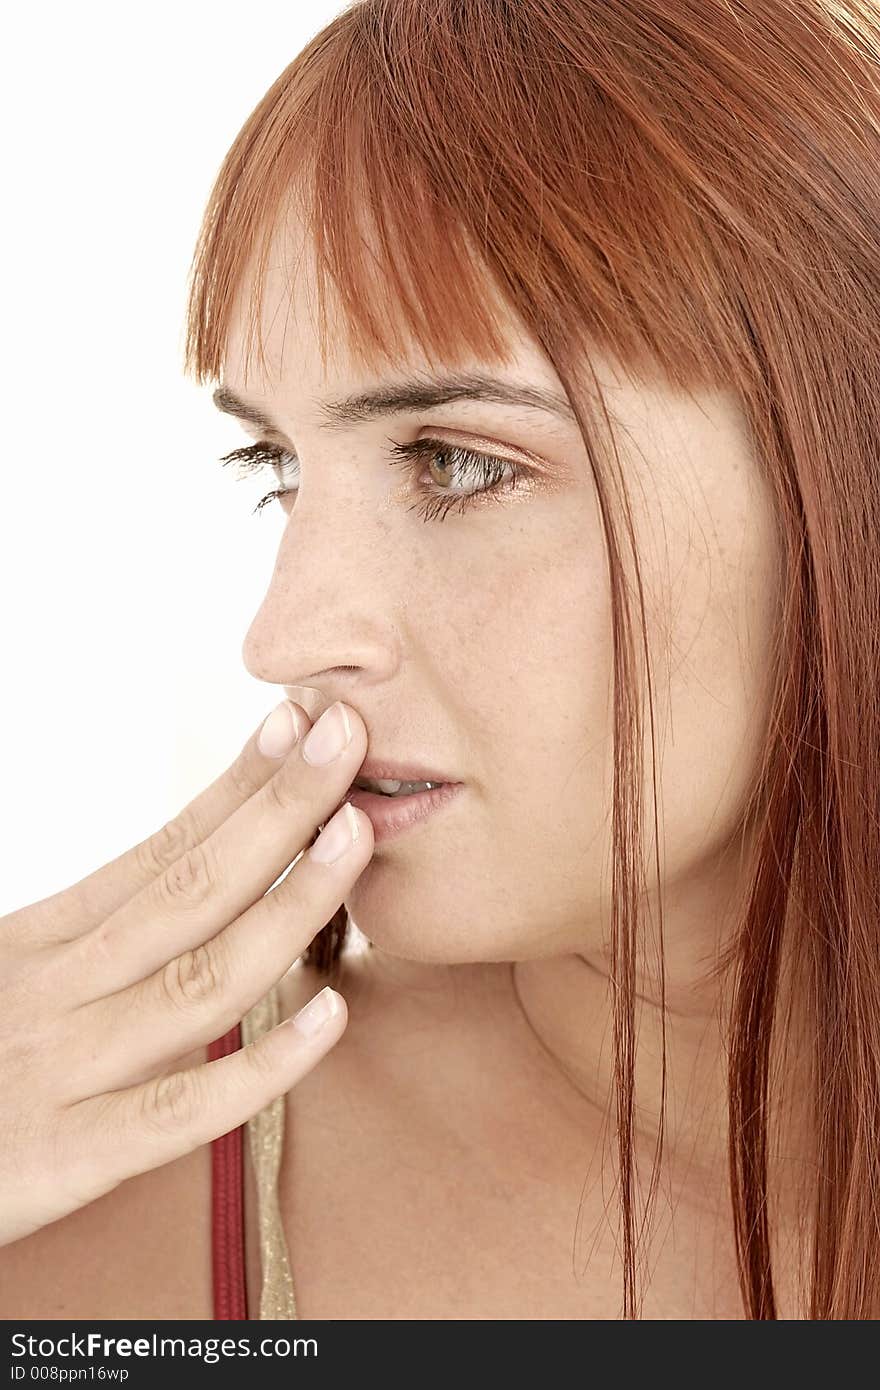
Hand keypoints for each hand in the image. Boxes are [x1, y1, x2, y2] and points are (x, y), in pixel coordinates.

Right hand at [0, 699, 372, 1246]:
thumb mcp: (3, 977)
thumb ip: (70, 937)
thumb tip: (150, 886)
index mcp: (42, 943)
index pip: (162, 851)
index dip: (238, 788)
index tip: (297, 728)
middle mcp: (58, 990)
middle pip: (191, 889)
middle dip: (278, 810)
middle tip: (346, 737)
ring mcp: (64, 1069)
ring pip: (202, 979)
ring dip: (289, 902)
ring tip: (356, 834)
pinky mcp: (62, 1157)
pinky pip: (179, 1110)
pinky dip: (261, 1064)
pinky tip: (331, 1014)